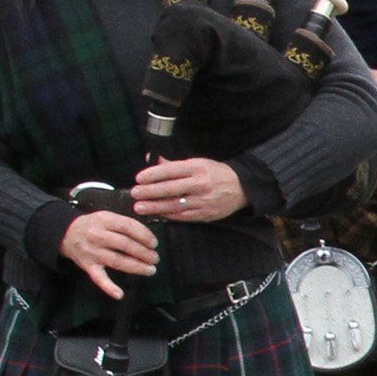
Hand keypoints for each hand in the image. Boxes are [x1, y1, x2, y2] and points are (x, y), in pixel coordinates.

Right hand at [59, 208, 160, 300]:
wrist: (65, 233)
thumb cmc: (93, 225)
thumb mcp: (106, 217)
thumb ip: (124, 223)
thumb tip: (148, 237)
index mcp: (104, 220)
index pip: (128, 227)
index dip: (144, 235)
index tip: (154, 243)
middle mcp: (97, 235)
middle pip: (124, 245)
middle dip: (144, 253)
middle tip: (155, 258)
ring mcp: (92, 252)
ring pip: (117, 261)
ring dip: (136, 267)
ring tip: (150, 270)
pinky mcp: (88, 266)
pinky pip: (98, 278)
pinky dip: (109, 287)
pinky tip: (119, 294)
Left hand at [129, 156, 249, 224]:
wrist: (241, 188)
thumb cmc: (216, 173)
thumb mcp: (198, 162)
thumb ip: (174, 164)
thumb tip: (153, 159)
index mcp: (197, 168)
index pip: (171, 171)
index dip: (153, 175)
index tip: (139, 178)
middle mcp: (200, 184)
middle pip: (171, 188)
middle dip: (150, 192)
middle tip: (135, 193)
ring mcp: (202, 201)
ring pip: (175, 205)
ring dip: (155, 207)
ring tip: (140, 207)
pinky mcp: (204, 214)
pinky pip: (182, 216)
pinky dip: (168, 215)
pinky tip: (156, 214)